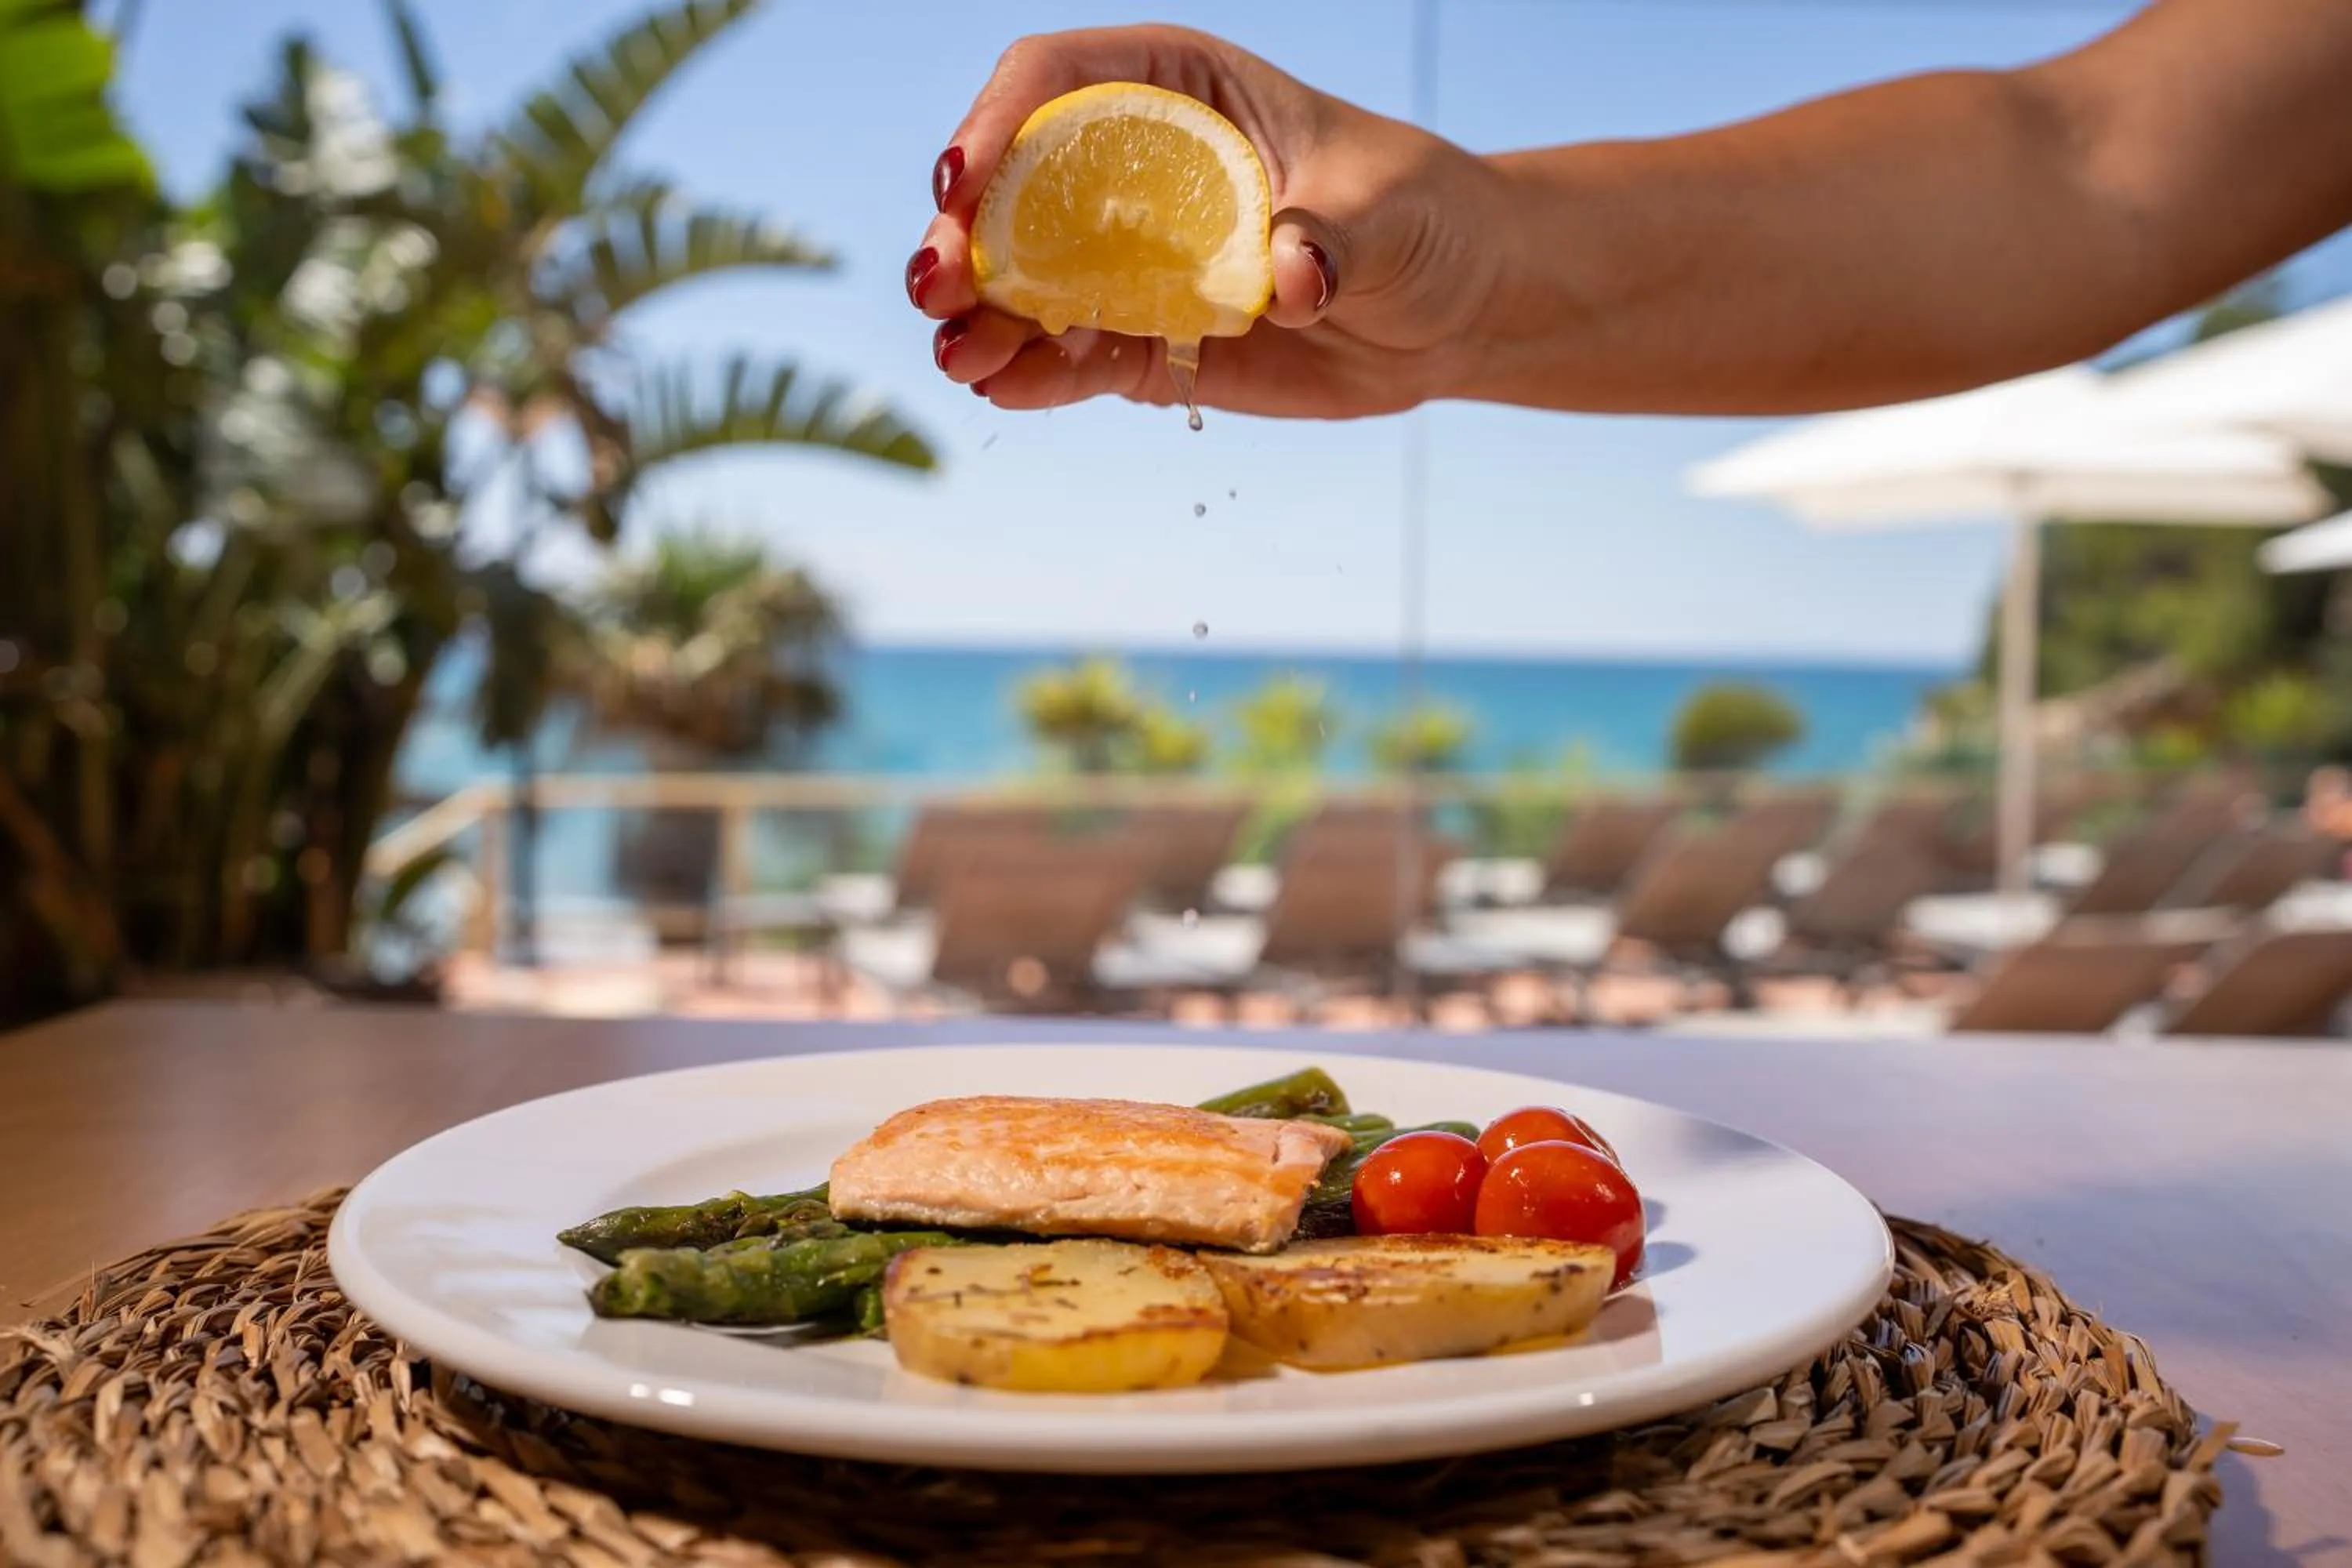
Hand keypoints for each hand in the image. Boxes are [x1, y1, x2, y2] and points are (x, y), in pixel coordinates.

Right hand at [906, 25, 1499, 418]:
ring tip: (960, 358)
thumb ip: (1332, 233)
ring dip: (982, 319)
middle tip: (935, 288)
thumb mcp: (1386, 205)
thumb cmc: (1421, 215)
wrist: (1453, 306)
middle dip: (964, 237)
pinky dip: (1034, 376)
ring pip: (1026, 283)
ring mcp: (1132, 262)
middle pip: (1015, 189)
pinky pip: (1073, 358)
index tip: (963, 182)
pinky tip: (1003, 392)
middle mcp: (1133, 171)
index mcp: (1177, 92)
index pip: (1055, 84)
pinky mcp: (1146, 341)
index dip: (997, 124)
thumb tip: (1291, 279)